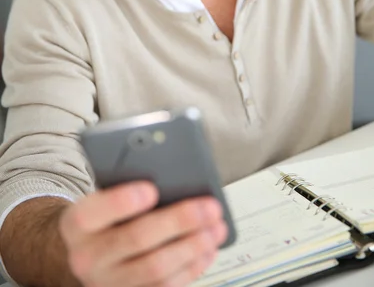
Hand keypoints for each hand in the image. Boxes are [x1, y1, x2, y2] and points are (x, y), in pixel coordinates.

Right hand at [59, 182, 226, 286]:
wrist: (88, 252)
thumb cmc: (105, 215)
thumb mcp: (104, 196)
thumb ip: (126, 185)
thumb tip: (169, 176)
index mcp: (77, 224)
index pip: (91, 213)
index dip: (121, 202)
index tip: (151, 189)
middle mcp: (87, 257)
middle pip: (135, 239)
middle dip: (178, 221)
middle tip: (210, 206)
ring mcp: (108, 282)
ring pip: (155, 268)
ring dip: (192, 247)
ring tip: (217, 228)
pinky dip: (191, 268)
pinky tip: (208, 249)